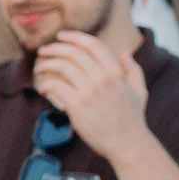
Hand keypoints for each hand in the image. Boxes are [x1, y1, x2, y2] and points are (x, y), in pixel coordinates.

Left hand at [32, 31, 150, 161]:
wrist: (128, 144)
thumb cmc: (132, 118)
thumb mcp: (139, 91)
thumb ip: (133, 70)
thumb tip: (124, 53)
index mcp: (116, 72)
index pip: (93, 45)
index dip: (75, 37)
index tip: (61, 36)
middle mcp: (102, 79)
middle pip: (73, 53)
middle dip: (54, 48)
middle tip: (43, 51)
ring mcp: (89, 92)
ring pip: (61, 68)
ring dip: (46, 65)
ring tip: (39, 69)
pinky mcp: (77, 106)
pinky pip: (56, 87)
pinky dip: (46, 85)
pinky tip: (43, 88)